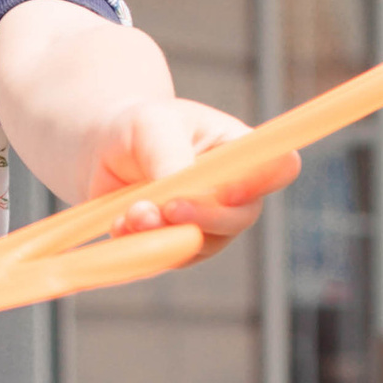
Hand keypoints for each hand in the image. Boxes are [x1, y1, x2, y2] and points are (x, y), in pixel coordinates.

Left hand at [86, 100, 299, 260]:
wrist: (103, 153)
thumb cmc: (137, 128)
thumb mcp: (151, 126)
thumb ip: (169, 156)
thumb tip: (177, 196)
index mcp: (241, 149)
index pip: (280, 167)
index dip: (263, 182)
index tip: (227, 190)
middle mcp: (237, 192)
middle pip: (243, 217)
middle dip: (204, 217)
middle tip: (167, 208)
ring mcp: (211, 224)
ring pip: (205, 243)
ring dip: (166, 232)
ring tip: (130, 213)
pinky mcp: (182, 246)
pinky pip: (171, 257)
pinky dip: (145, 245)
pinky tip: (120, 225)